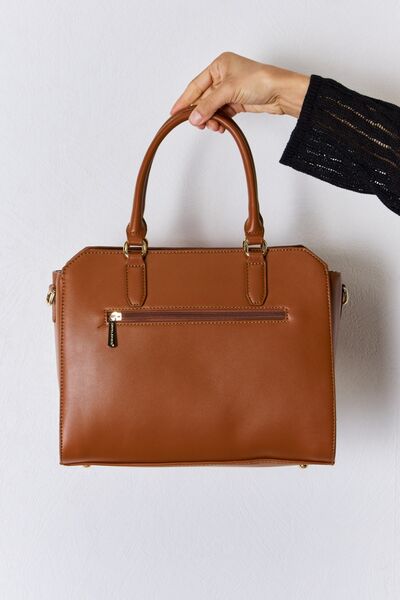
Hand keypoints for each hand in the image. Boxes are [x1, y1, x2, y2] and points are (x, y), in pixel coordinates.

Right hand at [170, 51, 309, 132]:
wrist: (281, 92)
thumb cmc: (260, 81)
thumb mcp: (229, 91)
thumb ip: (209, 104)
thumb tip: (193, 116)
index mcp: (219, 65)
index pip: (196, 85)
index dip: (185, 99)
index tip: (174, 112)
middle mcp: (223, 76)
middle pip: (203, 98)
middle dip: (201, 112)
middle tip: (198, 124)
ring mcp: (230, 90)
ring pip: (212, 107)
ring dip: (211, 119)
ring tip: (214, 126)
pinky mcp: (237, 101)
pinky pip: (222, 113)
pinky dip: (220, 121)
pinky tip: (221, 126)